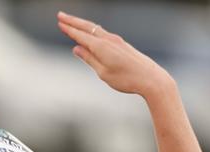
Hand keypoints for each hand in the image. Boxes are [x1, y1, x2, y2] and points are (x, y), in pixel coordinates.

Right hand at [57, 11, 172, 97]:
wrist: (150, 78)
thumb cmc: (126, 79)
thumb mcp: (103, 73)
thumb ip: (89, 59)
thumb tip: (76, 48)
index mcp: (102, 47)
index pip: (81, 36)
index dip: (69, 29)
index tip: (59, 23)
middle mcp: (109, 40)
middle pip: (87, 27)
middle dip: (72, 21)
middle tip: (60, 15)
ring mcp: (116, 41)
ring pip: (95, 29)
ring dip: (82, 24)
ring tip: (71, 22)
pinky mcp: (121, 44)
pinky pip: (102, 33)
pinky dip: (92, 30)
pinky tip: (90, 32)